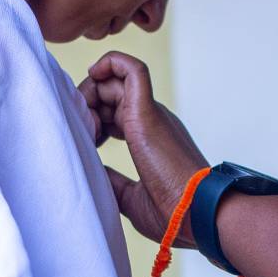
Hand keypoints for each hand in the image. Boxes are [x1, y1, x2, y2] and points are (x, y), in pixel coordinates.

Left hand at [80, 51, 208, 245]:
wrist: (196, 214)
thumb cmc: (172, 213)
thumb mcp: (130, 197)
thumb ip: (113, 180)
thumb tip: (95, 171)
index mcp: (150, 137)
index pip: (116, 111)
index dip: (94, 117)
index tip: (87, 141)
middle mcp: (152, 120)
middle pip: (111, 91)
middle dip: (86, 102)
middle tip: (81, 129)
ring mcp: (151, 113)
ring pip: (115, 78)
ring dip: (90, 91)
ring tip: (86, 121)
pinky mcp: (147, 111)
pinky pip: (131, 69)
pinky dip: (110, 62)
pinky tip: (94, 73)